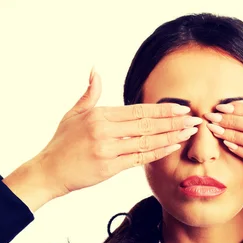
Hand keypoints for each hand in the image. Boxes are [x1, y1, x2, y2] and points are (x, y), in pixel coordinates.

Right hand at [33, 67, 201, 199]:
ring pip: (146, 142)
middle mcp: (105, 131)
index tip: (181, 108)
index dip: (161, 110)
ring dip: (171, 137)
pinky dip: (157, 153)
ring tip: (189, 132)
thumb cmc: (61, 143)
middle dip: (173, 122)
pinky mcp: (109, 168)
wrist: (48, 171)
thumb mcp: (73, 113)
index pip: (137, 110)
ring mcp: (108, 150)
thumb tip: (95, 71)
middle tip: (194, 119)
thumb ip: (90, 94)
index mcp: (99, 115)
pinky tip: (172, 147)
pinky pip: (139, 159)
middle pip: (146, 125)